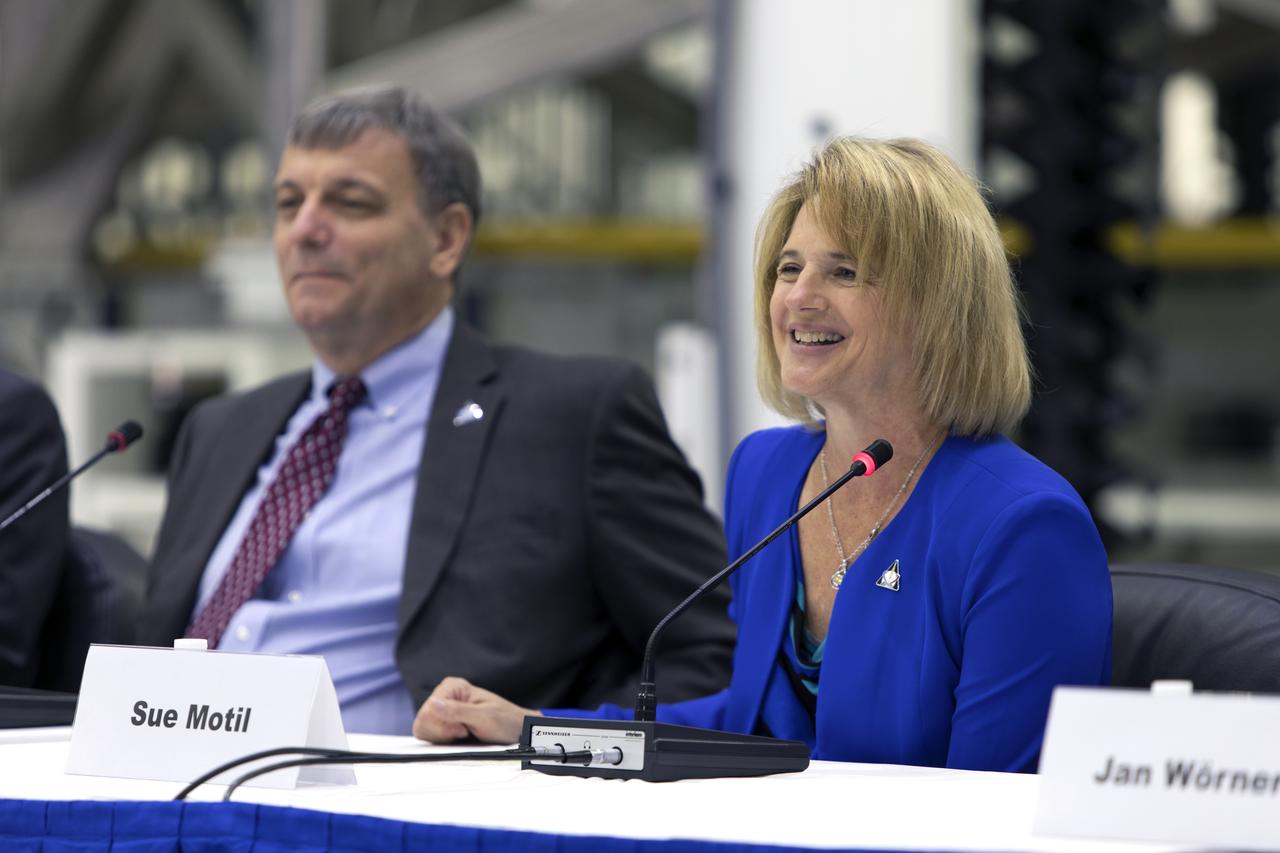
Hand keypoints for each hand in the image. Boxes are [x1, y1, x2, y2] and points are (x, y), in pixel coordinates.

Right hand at [412, 676, 539, 743]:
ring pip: (423, 729)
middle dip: (441, 732)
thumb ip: (458, 711)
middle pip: (422, 720)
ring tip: (464, 732)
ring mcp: (442, 709)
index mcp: (452, 687)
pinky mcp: (443, 722)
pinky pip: (429, 735)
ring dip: (442, 736)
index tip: (463, 729)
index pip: (427, 711)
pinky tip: (459, 736)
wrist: (516, 730)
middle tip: (464, 731)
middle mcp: (444, 695)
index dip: (442, 725)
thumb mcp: (485, 717)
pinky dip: (442, 740)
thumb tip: (433, 703)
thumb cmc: (505, 721)